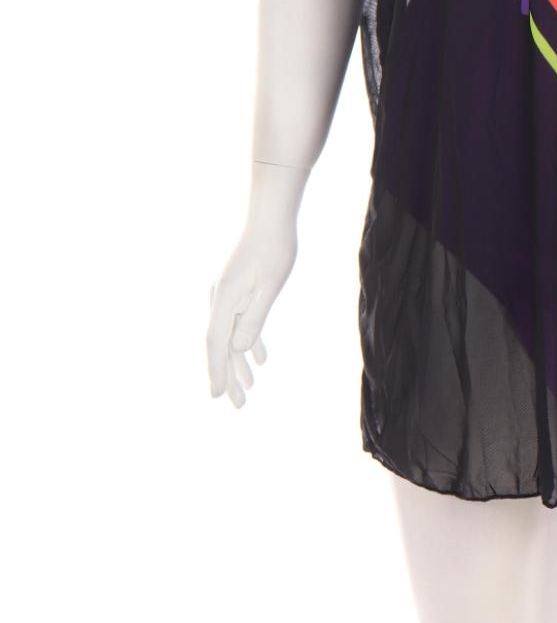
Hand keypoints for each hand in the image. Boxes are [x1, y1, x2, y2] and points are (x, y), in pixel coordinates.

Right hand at [206, 218, 297, 406]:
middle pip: (221, 345)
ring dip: (238, 363)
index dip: (217, 371)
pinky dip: (249, 342)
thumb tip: (237, 349)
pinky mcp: (239, 289)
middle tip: (237, 405)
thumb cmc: (274, 248)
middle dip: (227, 376)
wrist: (271, 216)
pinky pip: (240, 322)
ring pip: (230, 336)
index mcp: (225, 299)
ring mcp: (228, 294)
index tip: (217, 396)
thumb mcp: (270, 285)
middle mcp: (220, 298)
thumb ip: (254, 317)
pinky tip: (260, 360)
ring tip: (248, 389)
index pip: (217, 344)